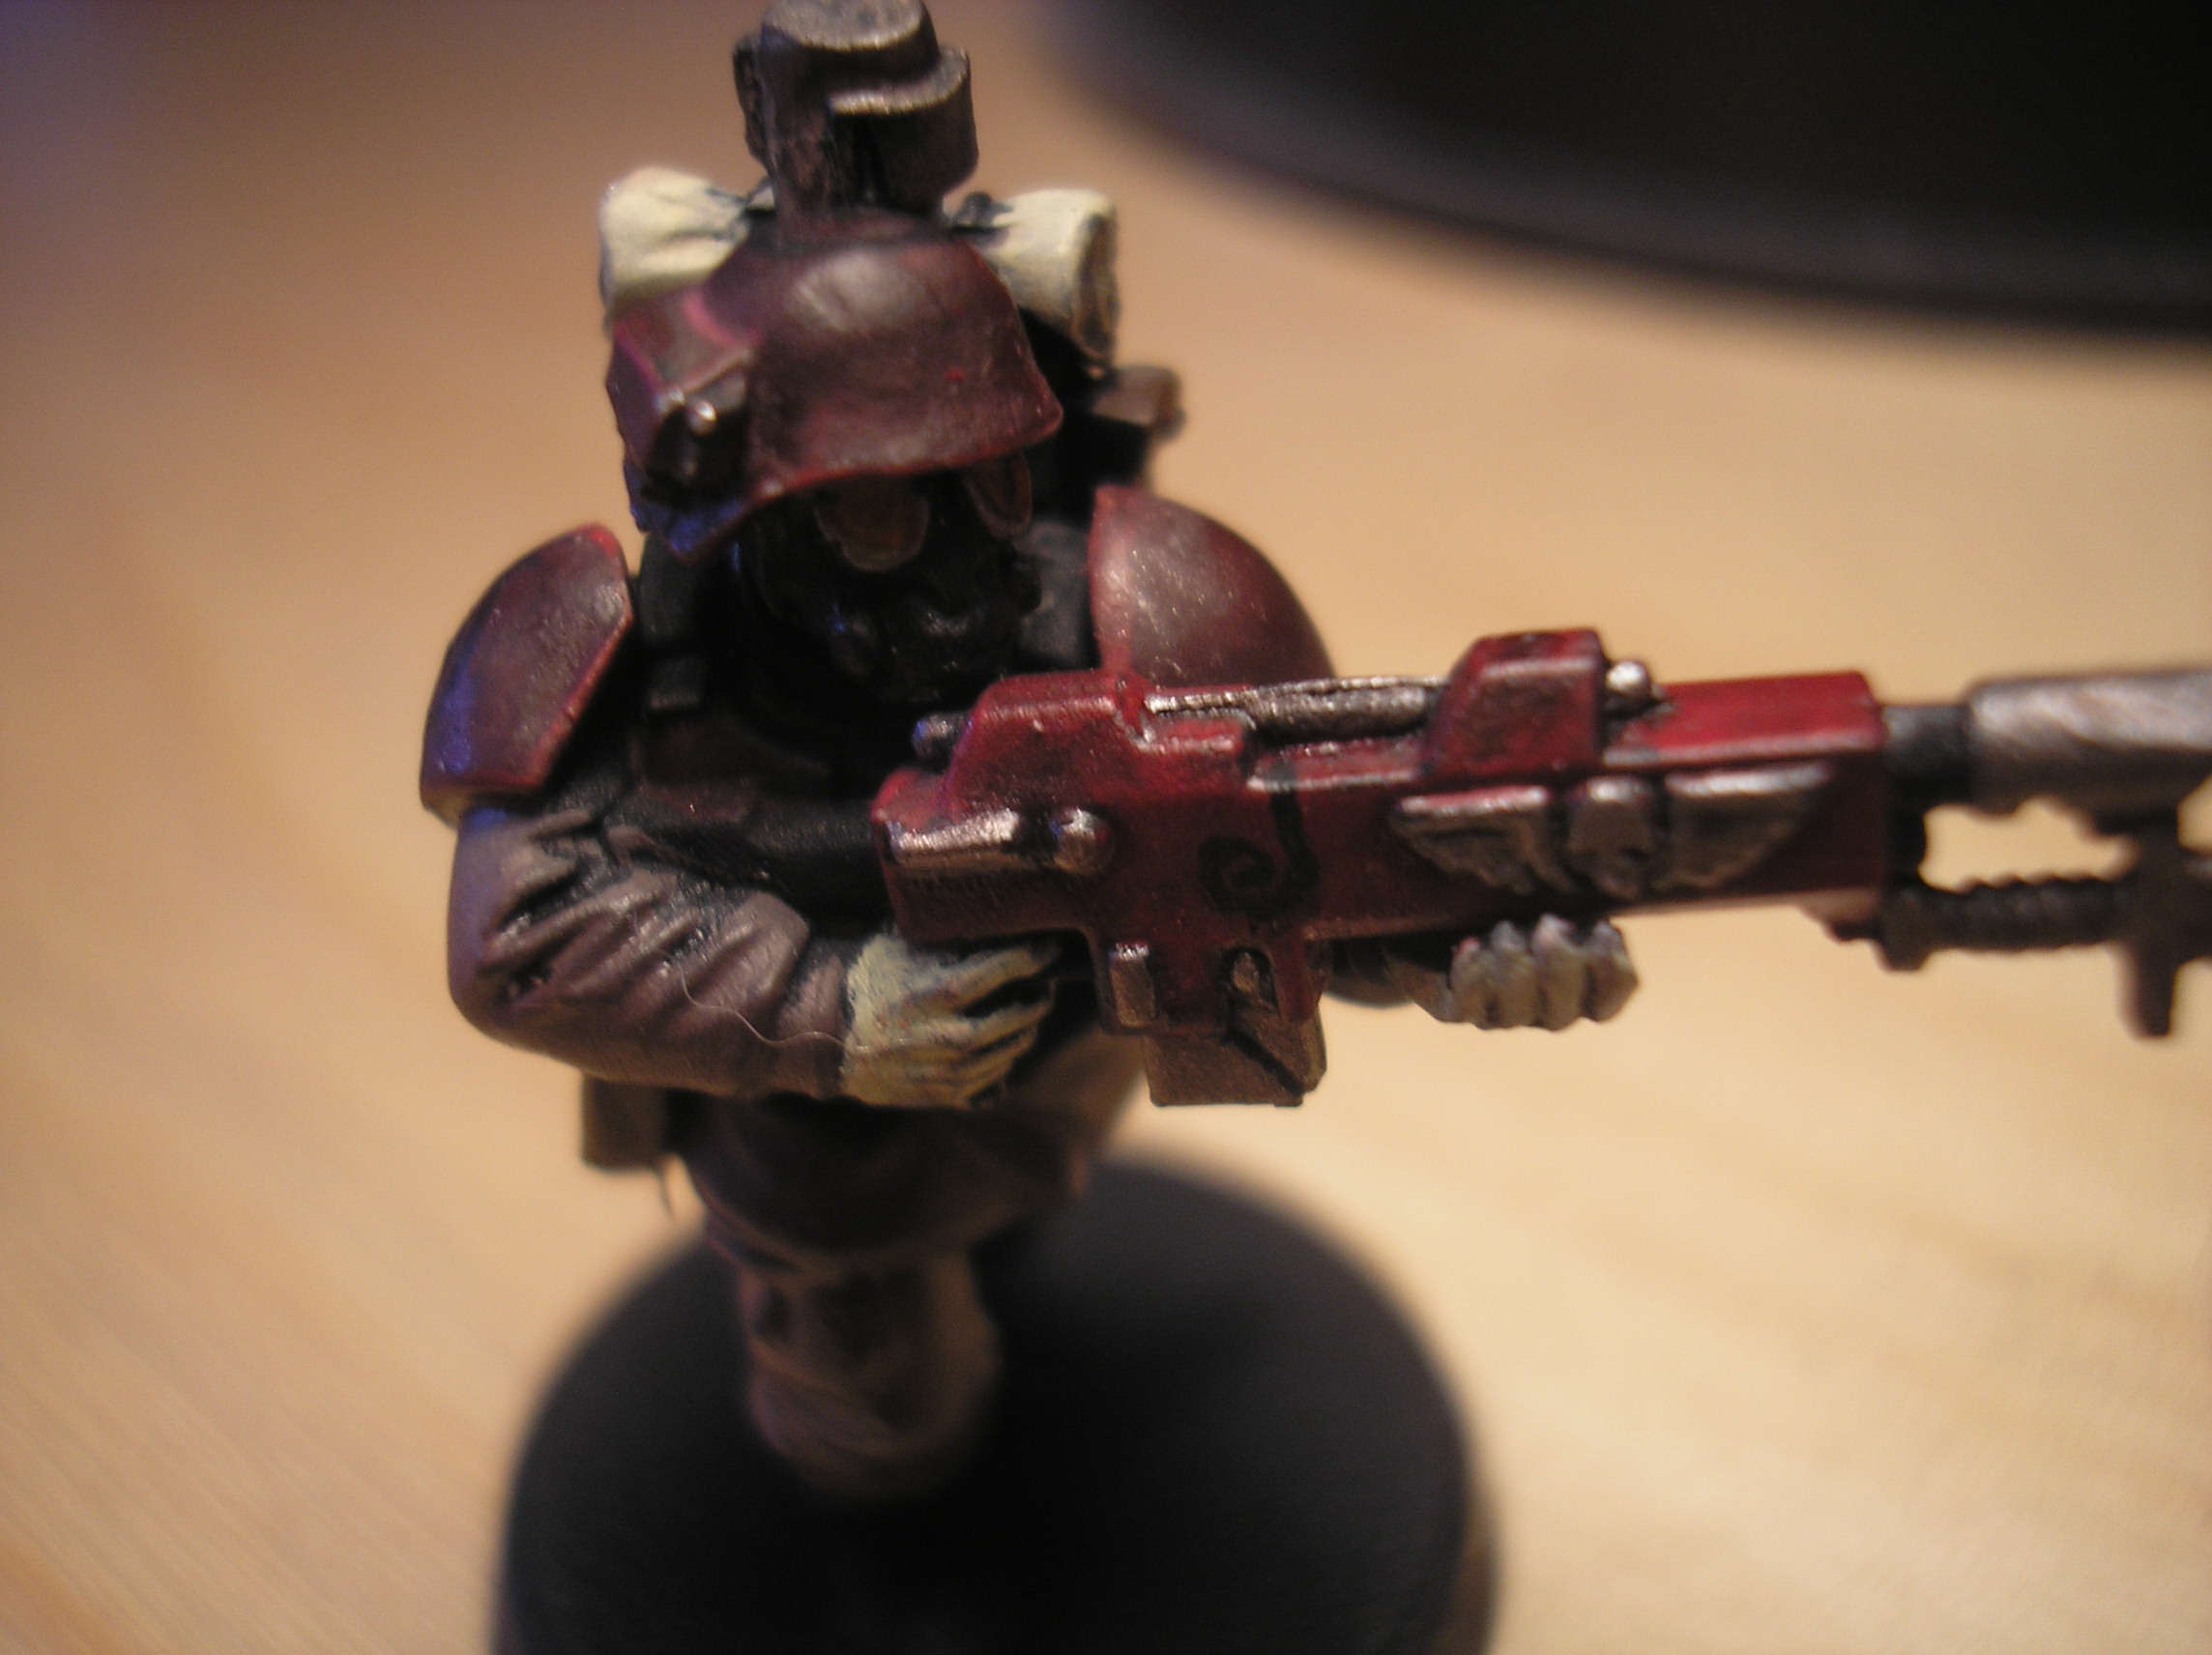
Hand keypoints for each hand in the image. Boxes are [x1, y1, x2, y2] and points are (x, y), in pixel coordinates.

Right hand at [839, 933, 1058, 1108]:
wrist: (825, 1038)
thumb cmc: (865, 984)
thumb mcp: (898, 949)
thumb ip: (942, 941)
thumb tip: (987, 921)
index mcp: (939, 992)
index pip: (1007, 968)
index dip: (1034, 956)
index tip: (1049, 948)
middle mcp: (947, 1036)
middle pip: (1016, 1019)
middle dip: (1037, 1002)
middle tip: (1044, 989)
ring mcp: (945, 1071)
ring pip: (1007, 1055)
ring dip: (1023, 1035)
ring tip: (1028, 1019)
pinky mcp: (939, 1095)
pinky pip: (988, 1085)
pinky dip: (1001, 1068)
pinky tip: (1002, 1052)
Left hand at [1391, 916, 1635, 1029]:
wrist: (1430, 914)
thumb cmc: (1505, 901)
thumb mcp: (1549, 896)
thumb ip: (1583, 899)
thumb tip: (1615, 881)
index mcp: (1573, 989)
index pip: (1606, 1006)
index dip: (1612, 975)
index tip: (1605, 929)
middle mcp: (1538, 1011)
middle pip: (1563, 1015)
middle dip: (1560, 967)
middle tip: (1550, 923)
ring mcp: (1496, 1015)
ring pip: (1514, 1013)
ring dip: (1513, 965)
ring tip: (1505, 928)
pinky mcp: (1453, 1010)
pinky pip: (1466, 1007)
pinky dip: (1472, 974)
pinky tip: (1471, 944)